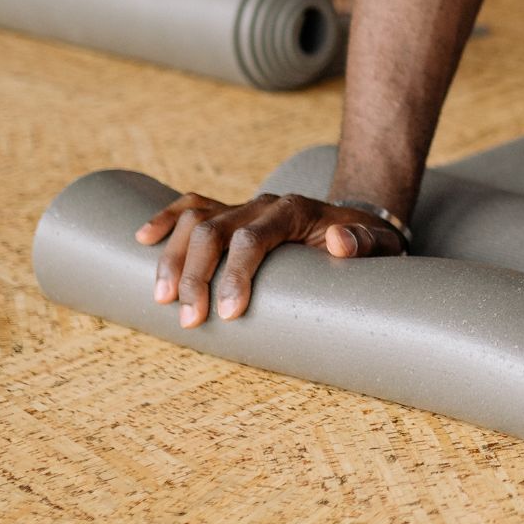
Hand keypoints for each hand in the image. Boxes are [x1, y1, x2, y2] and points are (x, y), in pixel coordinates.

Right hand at [136, 192, 405, 327]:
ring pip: (196, 220)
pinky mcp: (232, 214)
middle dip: (196, 275)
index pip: (253, 237)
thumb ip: (363, 242)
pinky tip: (143, 240)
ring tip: (162, 300)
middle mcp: (263, 204)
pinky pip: (193, 208)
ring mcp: (245, 207)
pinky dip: (166, 220)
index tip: (229, 313)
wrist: (358, 224)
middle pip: (215, 229)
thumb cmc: (368, 244)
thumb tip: (336, 241)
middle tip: (189, 319)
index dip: (236, 273)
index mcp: (294, 211)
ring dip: (173, 258)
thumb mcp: (380, 245)